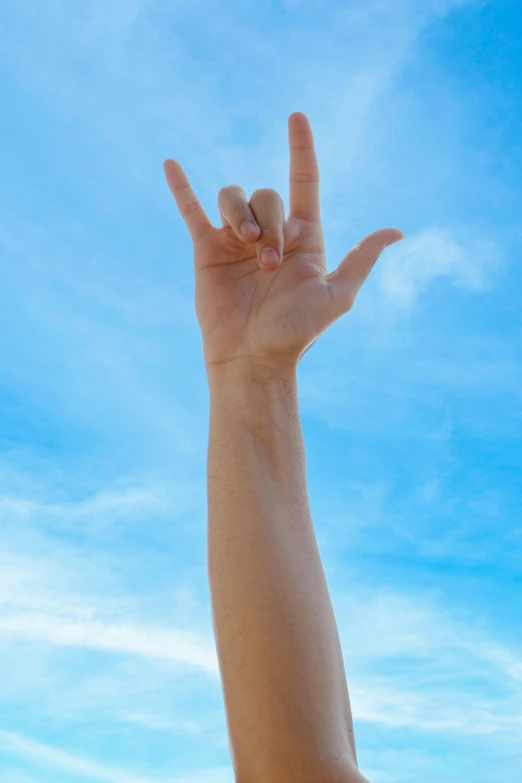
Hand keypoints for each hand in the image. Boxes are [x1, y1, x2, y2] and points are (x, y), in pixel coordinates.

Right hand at [164, 112, 402, 370]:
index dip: (301, 149)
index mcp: (304, 238)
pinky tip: (171, 164)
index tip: (297, 117)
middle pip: (267, 194)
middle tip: (271, 263)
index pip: (304, 182)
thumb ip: (360, 260)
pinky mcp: (207, 250)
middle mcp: (270, 233)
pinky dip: (182, 188)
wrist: (252, 358)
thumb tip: (396, 230)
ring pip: (233, 196)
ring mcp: (235, 239)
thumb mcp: (336, 296)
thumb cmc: (296, 333)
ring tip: (246, 248)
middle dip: (269, 221)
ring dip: (240, 215)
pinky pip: (192, 210)